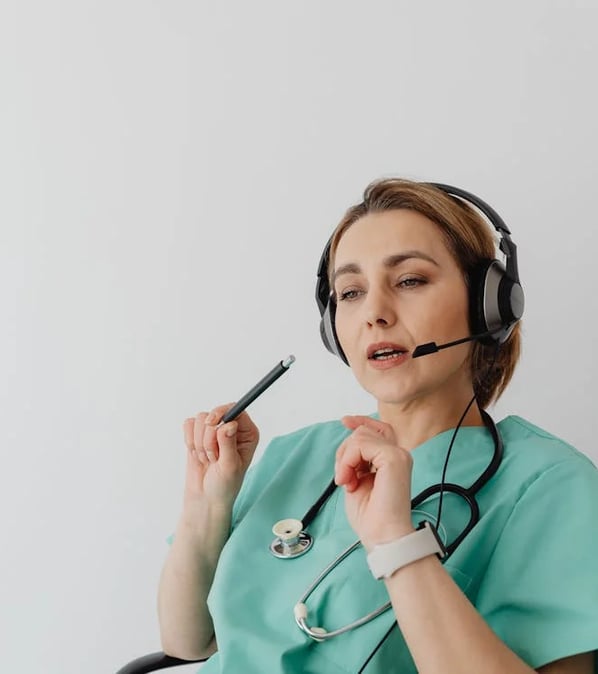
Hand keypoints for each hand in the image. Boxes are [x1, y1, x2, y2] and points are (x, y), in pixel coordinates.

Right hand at [182, 404, 259, 511]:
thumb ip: (228, 444)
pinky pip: (188, 425)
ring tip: (207, 459)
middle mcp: (232, 428)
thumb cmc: (224, 485)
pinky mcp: (198, 434)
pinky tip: (197, 455)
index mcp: (247, 433)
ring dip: (199, 443)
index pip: (236, 410)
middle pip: (214, 414)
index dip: (222, 412)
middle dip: (208, 438)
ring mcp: (214, 430)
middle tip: (214, 458)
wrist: (206, 498)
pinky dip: (189, 441)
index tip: (211, 423)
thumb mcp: (230, 466)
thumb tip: (229, 424)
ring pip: (200, 420)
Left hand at [335, 416, 413, 549]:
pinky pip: (361, 445)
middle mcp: (398, 454)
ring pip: (360, 436)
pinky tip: (349, 480)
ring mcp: (398, 454)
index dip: (360, 421)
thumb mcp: (357, 481)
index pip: (379, 429)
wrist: (383, 537)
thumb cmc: (371, 517)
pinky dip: (348, 460)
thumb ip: (355, 462)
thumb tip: (347, 446)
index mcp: (392, 460)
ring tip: (346, 482)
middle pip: (363, 432)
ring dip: (344, 459)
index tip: (344, 421)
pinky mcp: (393, 458)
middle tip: (343, 478)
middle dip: (344, 452)